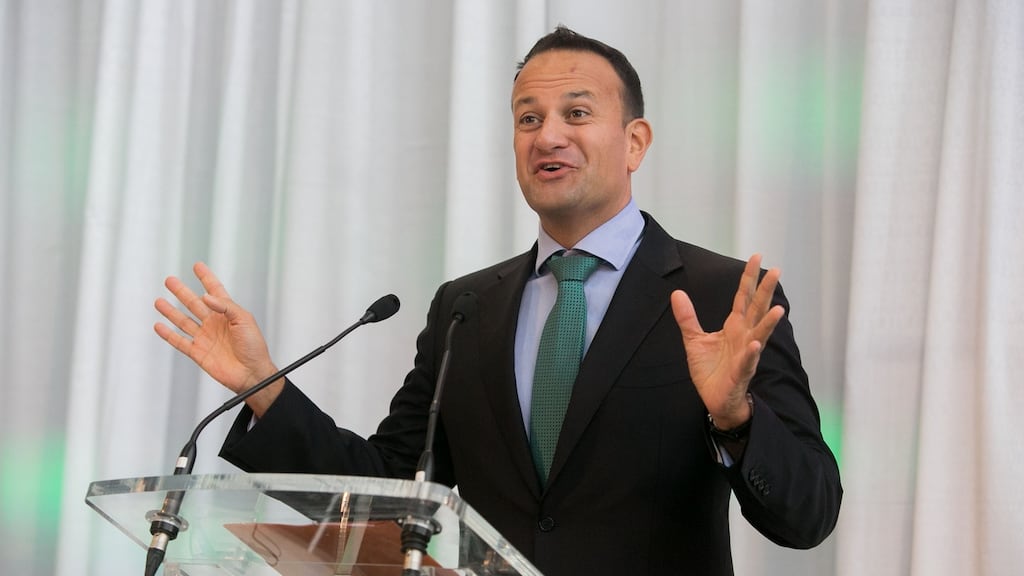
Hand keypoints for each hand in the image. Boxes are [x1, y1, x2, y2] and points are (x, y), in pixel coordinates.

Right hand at [154, 262, 281, 415]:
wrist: (252, 374)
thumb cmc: (254, 347)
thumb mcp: (245, 320)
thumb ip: (226, 307)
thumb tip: (206, 297)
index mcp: (228, 313)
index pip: (215, 291)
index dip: (206, 278)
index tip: (197, 266)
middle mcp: (214, 323)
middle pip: (194, 303)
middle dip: (182, 292)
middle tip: (170, 280)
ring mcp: (205, 338)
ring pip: (183, 321)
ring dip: (171, 311)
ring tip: (159, 301)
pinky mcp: (198, 353)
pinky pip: (180, 341)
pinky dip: (168, 334)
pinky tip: (159, 326)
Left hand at [671, 254, 783, 429]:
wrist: (715, 399)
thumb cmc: (710, 370)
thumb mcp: (694, 340)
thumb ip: (687, 317)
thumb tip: (677, 293)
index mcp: (734, 326)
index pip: (743, 297)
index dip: (748, 278)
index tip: (757, 257)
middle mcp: (744, 336)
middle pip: (756, 309)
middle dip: (766, 291)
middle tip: (776, 270)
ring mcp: (746, 354)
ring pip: (759, 334)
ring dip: (768, 322)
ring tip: (778, 308)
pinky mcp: (741, 372)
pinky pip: (747, 361)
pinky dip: (752, 353)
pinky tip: (756, 345)